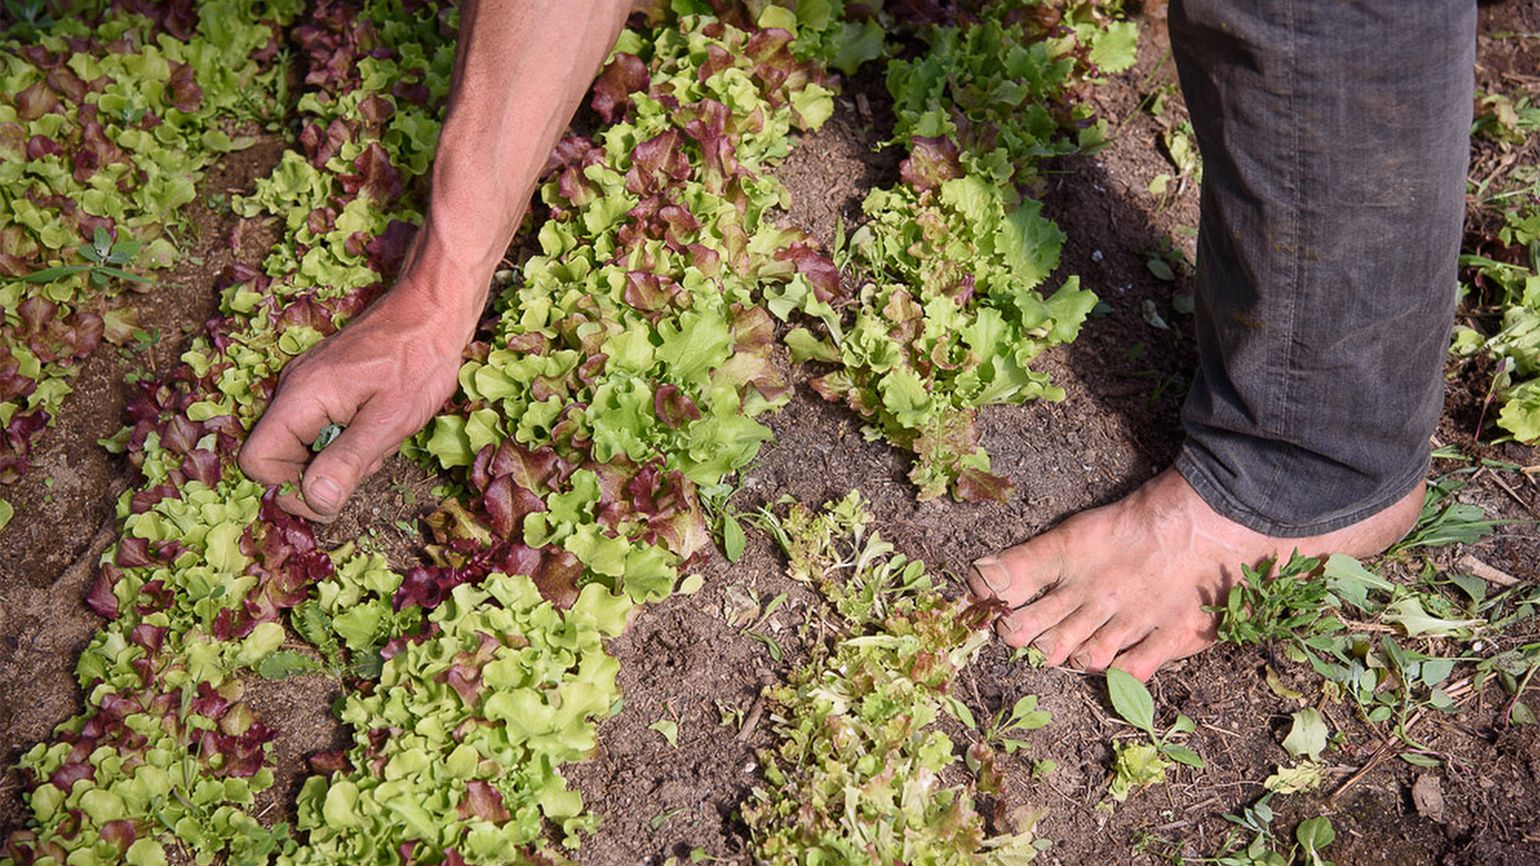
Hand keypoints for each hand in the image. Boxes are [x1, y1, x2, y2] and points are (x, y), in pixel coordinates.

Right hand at [238, 278, 476, 521]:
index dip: (288, 486)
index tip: (333, 487)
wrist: (433, 310)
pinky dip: (351, 436)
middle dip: (327, 471)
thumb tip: (314, 501)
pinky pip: (324, 428)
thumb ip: (348, 461)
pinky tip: (379, 420)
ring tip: (382, 430)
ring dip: (345, 454)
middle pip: (281, 458)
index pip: (256, 460)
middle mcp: (293, 391)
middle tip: (371, 451)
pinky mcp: (325, 388)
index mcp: (300, 397)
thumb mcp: (390, 419)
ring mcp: (308, 388)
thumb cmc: (418, 359)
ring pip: (307, 446)